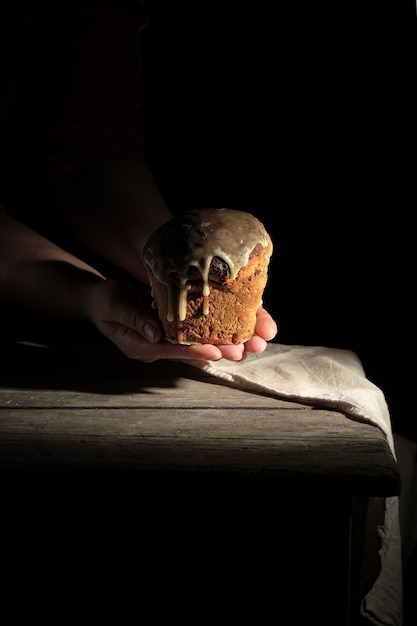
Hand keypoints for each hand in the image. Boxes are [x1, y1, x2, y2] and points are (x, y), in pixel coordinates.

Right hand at [86, 280, 277, 362]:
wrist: (97, 298)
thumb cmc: (102, 300)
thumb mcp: (113, 305)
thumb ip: (135, 319)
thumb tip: (156, 333)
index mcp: (142, 347)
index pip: (173, 351)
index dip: (195, 350)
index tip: (217, 350)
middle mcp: (156, 346)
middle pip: (191, 351)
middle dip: (218, 349)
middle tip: (243, 350)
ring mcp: (164, 338)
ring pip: (197, 342)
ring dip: (221, 340)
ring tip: (248, 341)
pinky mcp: (170, 327)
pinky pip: (193, 330)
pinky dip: (212, 327)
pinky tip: (233, 323)